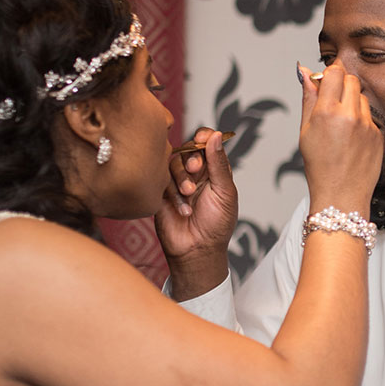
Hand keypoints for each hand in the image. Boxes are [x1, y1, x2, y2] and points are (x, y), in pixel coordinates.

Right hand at [155, 127, 237, 299]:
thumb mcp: (224, 192)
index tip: (202, 138)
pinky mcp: (160, 192)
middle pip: (188, 149)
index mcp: (214, 170)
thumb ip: (219, 164)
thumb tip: (217, 135)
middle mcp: (195, 173)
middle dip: (191, 156)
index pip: (207, 142)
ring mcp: (176, 182)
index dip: (204, 136)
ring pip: (172, 163)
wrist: (197, 250)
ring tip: (189, 194)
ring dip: (181, 177)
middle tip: (196, 169)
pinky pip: (159, 180)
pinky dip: (171, 192)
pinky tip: (182, 208)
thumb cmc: (217, 224)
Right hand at [299, 62, 382, 214]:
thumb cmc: (320, 167)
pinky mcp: (378, 134)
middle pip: (351, 79)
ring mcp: (367, 125)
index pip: (334, 72)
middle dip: (342, 84)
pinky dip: (361, 121)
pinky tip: (352, 138)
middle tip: (332, 100)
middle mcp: (349, 115)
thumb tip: (305, 72)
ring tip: (342, 124)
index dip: (329, 74)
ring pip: (362, 97)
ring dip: (352, 102)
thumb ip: (308, 98)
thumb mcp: (305, 131)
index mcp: (326, 113)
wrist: (342, 195)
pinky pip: (370, 117)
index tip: (325, 82)